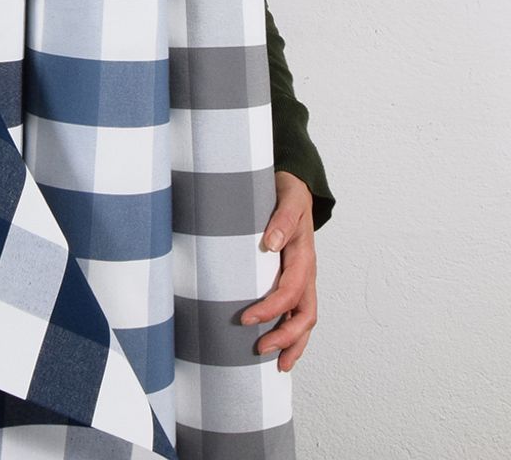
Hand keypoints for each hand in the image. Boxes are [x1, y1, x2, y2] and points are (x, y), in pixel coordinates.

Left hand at [240, 171, 316, 371]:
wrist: (294, 187)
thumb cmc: (288, 193)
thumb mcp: (287, 198)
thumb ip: (282, 219)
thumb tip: (271, 243)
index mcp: (304, 255)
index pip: (290, 290)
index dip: (271, 309)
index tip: (246, 319)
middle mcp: (306, 272)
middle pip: (305, 315)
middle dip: (285, 337)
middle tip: (259, 350)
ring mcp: (303, 278)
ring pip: (305, 319)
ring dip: (293, 343)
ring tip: (277, 365)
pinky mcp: (294, 280)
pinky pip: (297, 312)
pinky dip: (291, 333)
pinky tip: (277, 348)